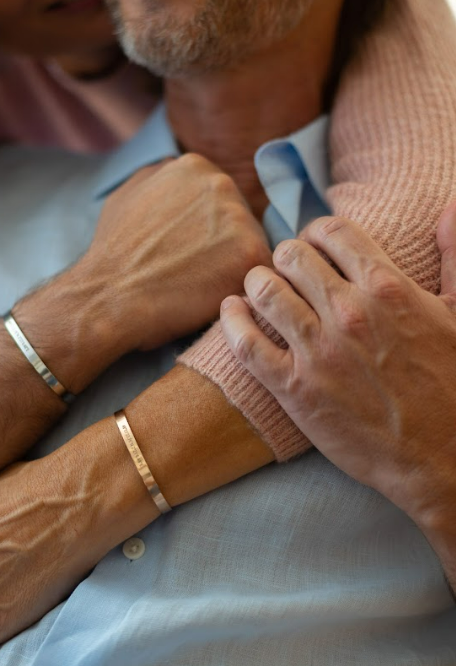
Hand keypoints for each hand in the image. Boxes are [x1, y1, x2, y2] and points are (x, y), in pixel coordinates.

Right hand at [83, 154, 271, 350]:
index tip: (192, 249)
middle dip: (225, 244)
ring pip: (253, 245)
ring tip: (203, 287)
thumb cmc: (113, 252)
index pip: (219, 197)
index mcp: (195, 166)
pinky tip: (214, 298)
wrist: (109, 295)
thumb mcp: (128, 193)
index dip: (208, 229)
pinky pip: (260, 272)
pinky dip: (243, 288)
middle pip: (241, 218)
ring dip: (236, 266)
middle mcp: (222, 184)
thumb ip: (160, 177)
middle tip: (199, 271)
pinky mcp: (252, 254)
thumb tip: (178, 175)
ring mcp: (240, 218)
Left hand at [220, 211, 455, 533]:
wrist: (443, 458)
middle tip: (287, 269)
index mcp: (387, 288)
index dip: (317, 232)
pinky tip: (231, 310)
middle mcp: (348, 313)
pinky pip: (245, 343)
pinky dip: (232, 320)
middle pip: (291, 256)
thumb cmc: (454, 384)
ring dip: (257, 282)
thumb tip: (449, 208)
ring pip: (264, 290)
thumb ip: (455, 255)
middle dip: (286, 257)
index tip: (315, 244)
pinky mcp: (294, 389)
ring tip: (260, 288)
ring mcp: (317, 351)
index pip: (331, 232)